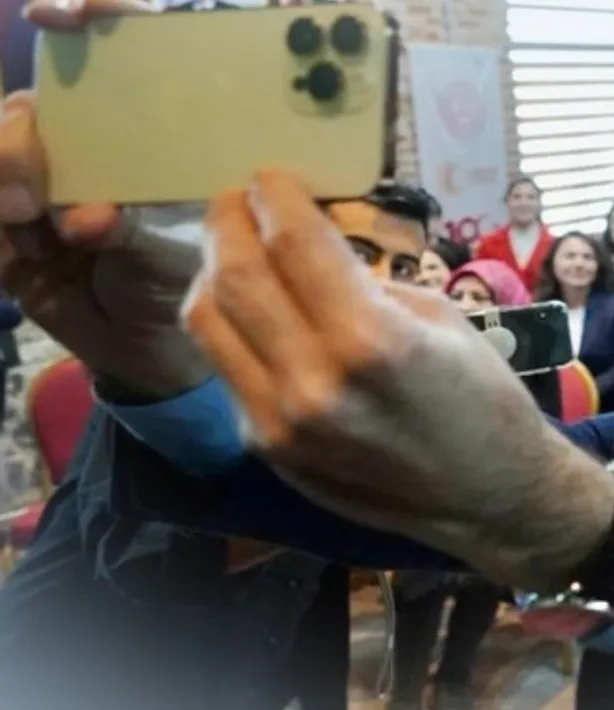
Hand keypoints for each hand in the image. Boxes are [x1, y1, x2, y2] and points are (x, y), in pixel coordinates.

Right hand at [0, 0, 209, 399]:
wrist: (146, 351)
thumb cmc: (176, 287)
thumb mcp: (171, 257)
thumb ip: (131, 230)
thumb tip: (85, 214)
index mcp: (135, 136)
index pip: (109, 53)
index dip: (86, 17)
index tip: (56, 15)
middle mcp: (80, 148)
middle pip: (24, 109)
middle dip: (18, 142)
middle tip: (31, 197)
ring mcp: (33, 182)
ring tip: (23, 225)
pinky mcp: (2, 226)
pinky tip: (14, 252)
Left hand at [182, 170, 613, 589]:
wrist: (492, 496)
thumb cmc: (483, 398)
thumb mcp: (440, 319)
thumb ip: (363, 282)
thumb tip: (308, 245)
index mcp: (373, 341)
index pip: (294, 243)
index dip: (274, 196)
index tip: (270, 176)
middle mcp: (315, 384)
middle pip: (233, 276)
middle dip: (229, 223)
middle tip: (238, 202)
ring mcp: (281, 424)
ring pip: (208, 323)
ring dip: (214, 273)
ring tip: (236, 252)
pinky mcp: (268, 450)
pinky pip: (229, 368)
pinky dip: (234, 327)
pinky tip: (258, 313)